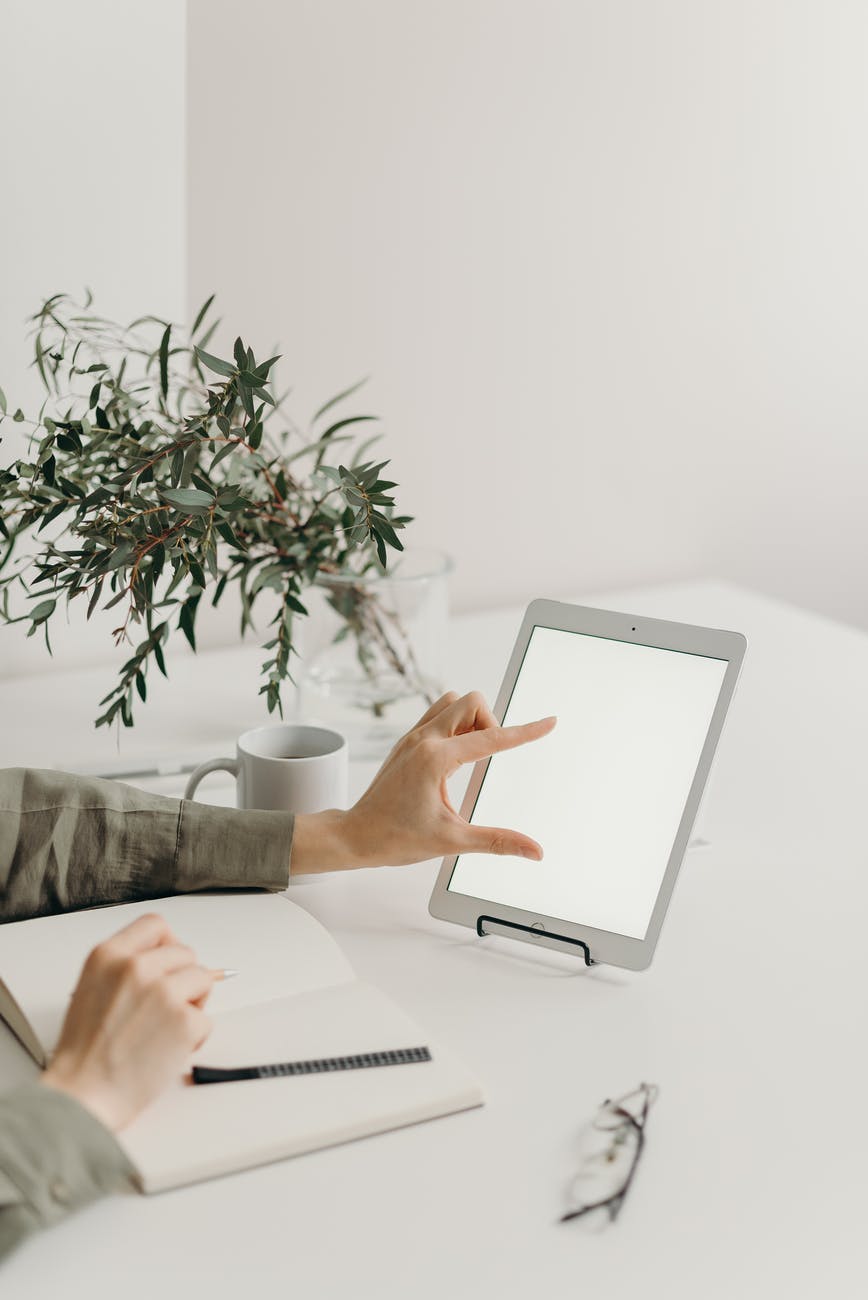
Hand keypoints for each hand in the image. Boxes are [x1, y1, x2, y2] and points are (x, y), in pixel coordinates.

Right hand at [42, 914, 215, 1131]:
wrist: (83, 1095)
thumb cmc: (84, 1053)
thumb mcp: (92, 989)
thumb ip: (125, 968)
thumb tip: (166, 960)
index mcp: (109, 955)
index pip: (155, 925)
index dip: (167, 943)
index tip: (169, 961)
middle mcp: (136, 967)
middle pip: (186, 953)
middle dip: (183, 978)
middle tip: (167, 1007)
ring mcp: (163, 992)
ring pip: (203, 979)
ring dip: (193, 1003)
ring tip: (167, 1029)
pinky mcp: (184, 1020)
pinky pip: (206, 1019)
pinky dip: (196, 1036)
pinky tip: (170, 1050)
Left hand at [291, 690, 555, 870]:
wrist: (354, 836)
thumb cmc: (396, 838)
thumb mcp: (453, 842)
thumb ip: (498, 841)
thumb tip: (534, 850)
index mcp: (436, 760)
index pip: (492, 738)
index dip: (525, 732)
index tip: (548, 723)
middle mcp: (423, 740)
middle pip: (471, 702)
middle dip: (491, 722)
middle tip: (490, 758)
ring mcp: (412, 737)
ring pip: (452, 702)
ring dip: (471, 719)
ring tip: (473, 756)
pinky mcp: (406, 742)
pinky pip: (437, 714)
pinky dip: (454, 725)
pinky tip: (455, 757)